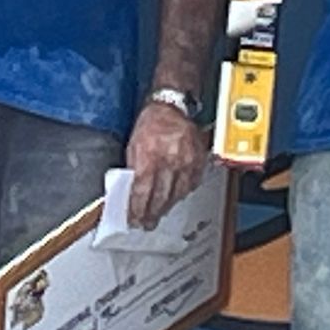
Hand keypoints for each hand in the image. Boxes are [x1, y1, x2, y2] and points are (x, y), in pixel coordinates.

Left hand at [124, 101, 205, 228]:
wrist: (172, 106)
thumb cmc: (151, 122)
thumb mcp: (133, 144)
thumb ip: (134, 168)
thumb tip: (131, 191)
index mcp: (149, 155)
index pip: (142, 191)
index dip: (137, 208)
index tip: (134, 219)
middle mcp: (169, 160)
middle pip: (160, 197)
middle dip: (151, 214)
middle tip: (146, 224)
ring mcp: (186, 162)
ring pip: (177, 194)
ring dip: (166, 207)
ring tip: (159, 215)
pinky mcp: (198, 161)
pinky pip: (191, 185)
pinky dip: (182, 195)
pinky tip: (175, 199)